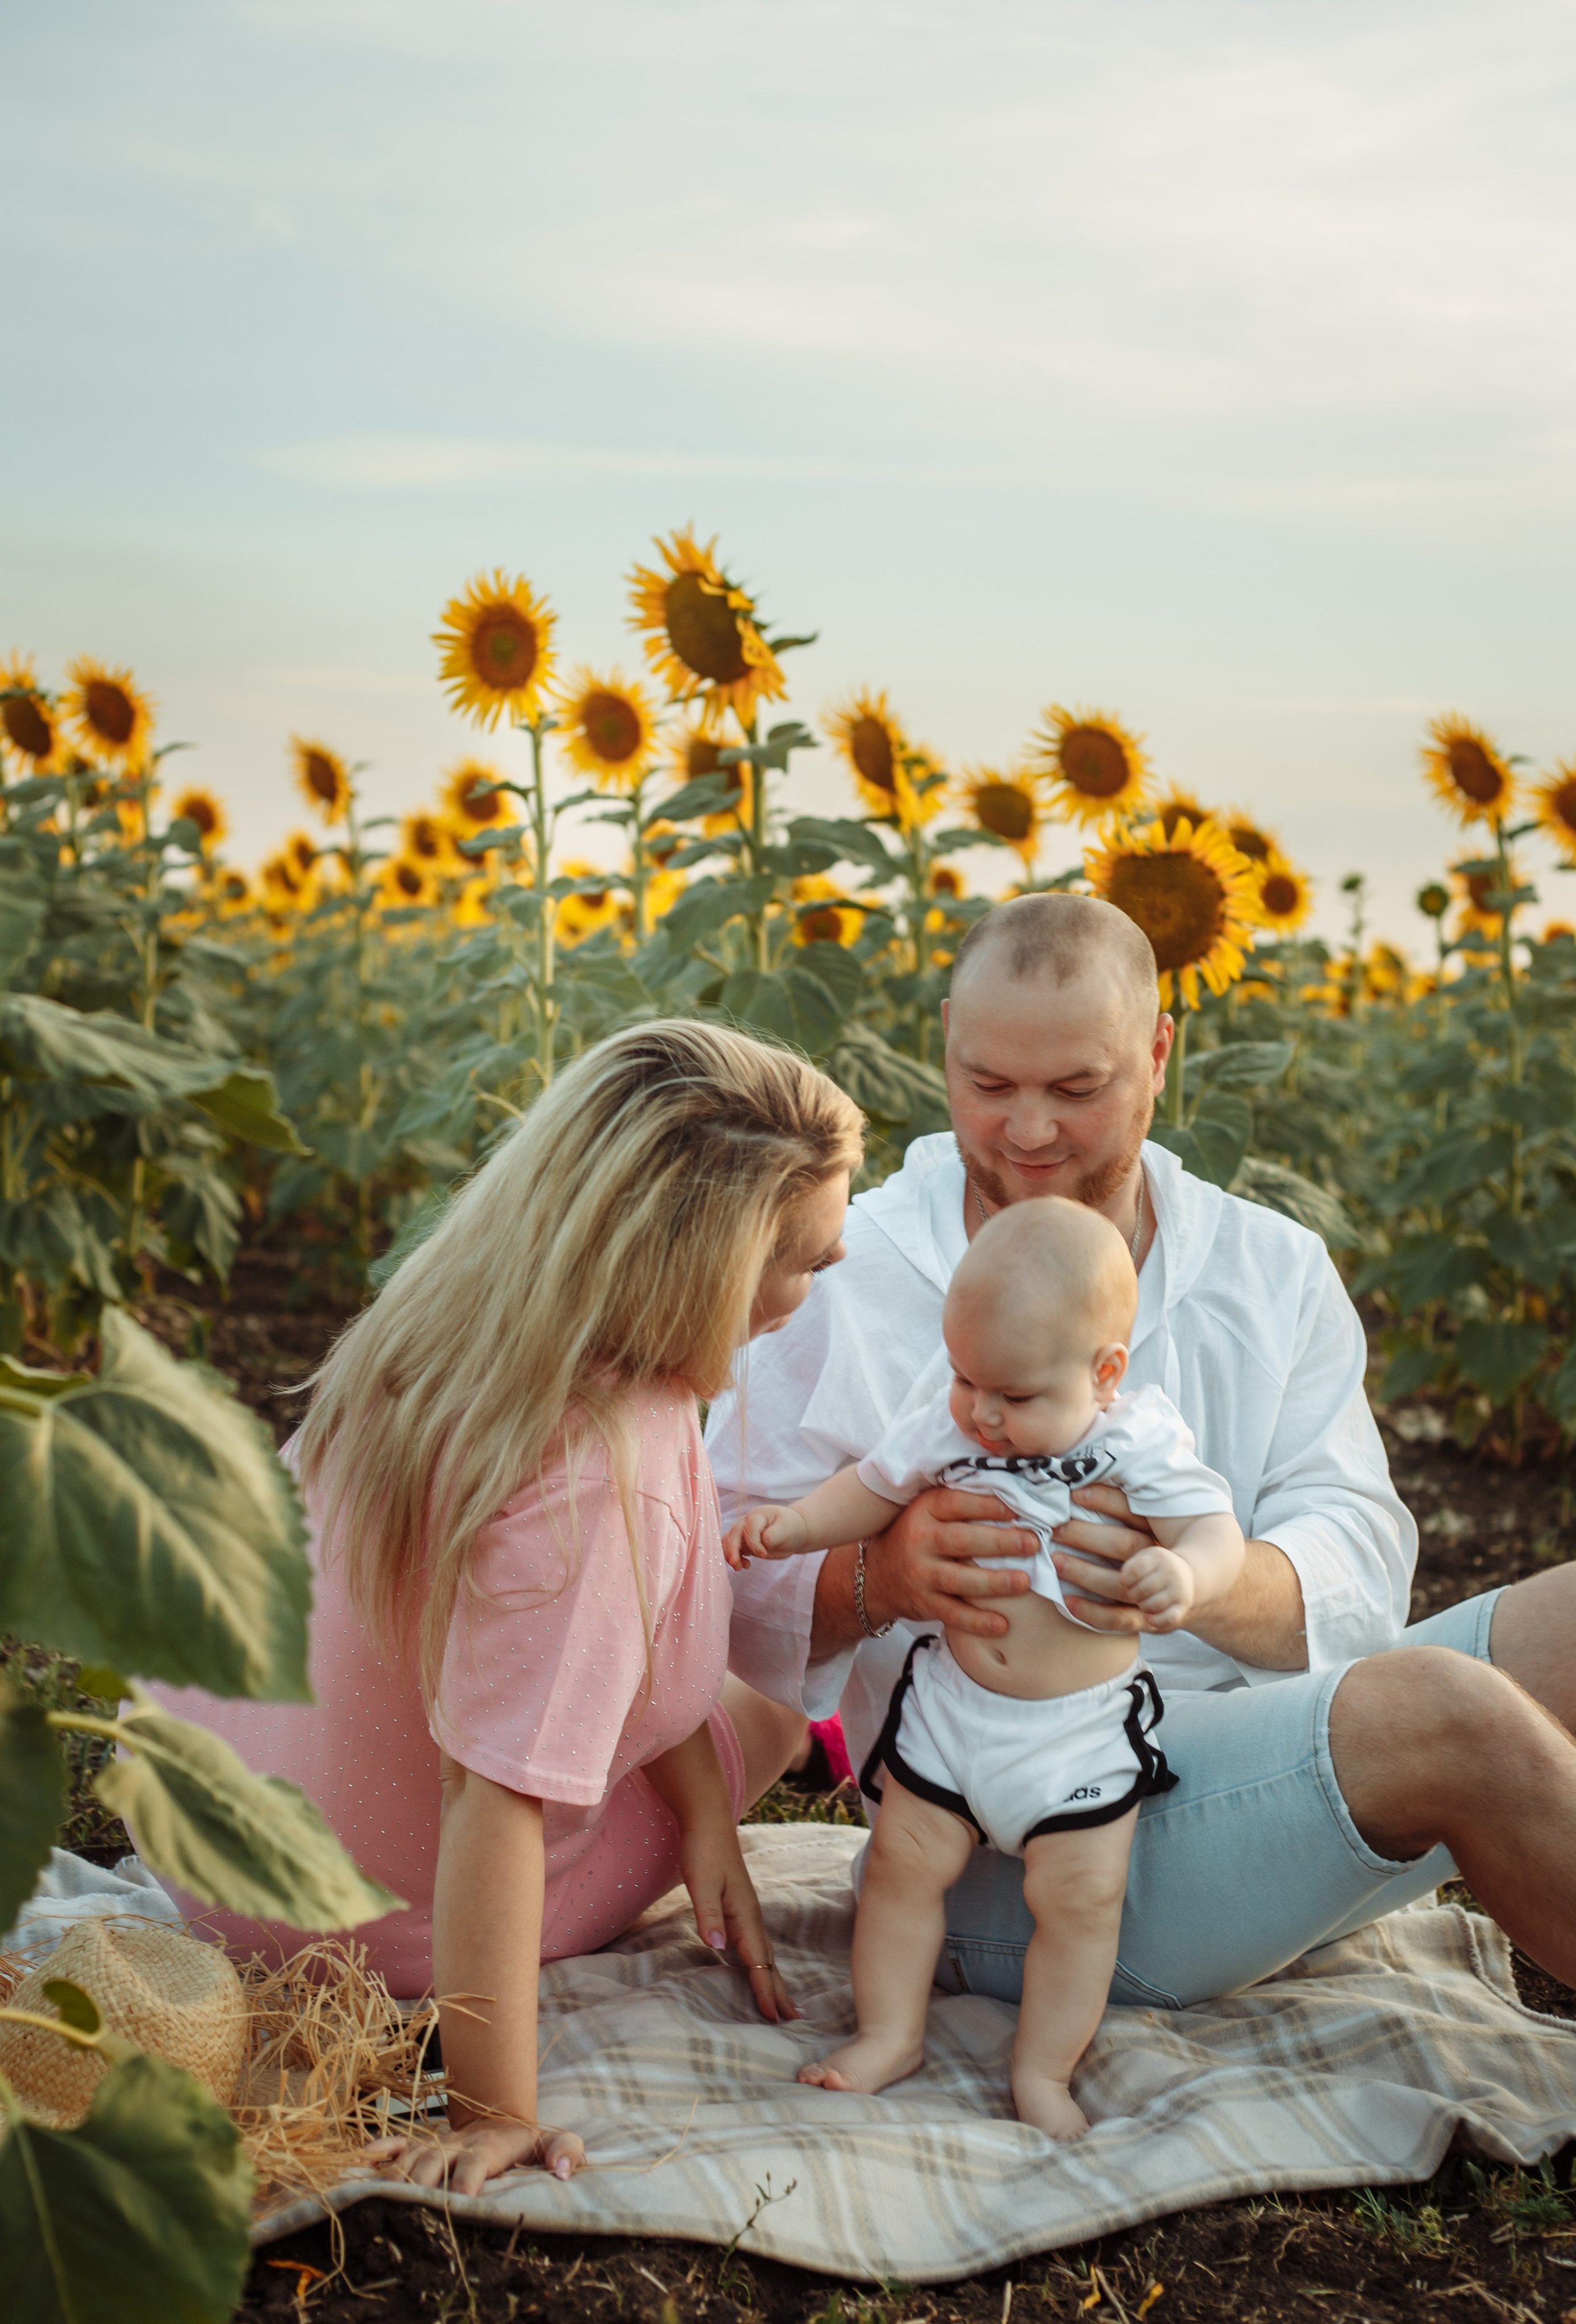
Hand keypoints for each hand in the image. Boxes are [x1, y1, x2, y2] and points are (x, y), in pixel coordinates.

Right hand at [363, 2116, 583, 2194]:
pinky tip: (362, 2162)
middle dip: (422, 2184)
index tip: (459, 2201)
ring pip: (413, 2157)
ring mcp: (439, 2142)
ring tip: (378, 2197)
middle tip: (409, 2207)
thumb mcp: (554, 2141)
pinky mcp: (425, 2143)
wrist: (501, 2117)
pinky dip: (380, 2150)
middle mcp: (459, 2143)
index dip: (467, 2179)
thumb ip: (566, 2150)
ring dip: (396, 2176)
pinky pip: (399, 2143)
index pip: (476, 2163)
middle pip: (435, 2162)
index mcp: (490, 2146)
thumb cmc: (528, 2140)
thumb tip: (563, 2170)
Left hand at [680, 1821, 798, 2023]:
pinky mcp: (738, 1908)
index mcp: (745, 1914)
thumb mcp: (701, 1882)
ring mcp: (746, 1912)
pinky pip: (754, 1944)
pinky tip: (758, 1968)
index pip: (759, 1961)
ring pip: (764, 1953)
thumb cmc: (702, 1851)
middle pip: (769, 1961)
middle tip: (793, 2020)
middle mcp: (750, 1916)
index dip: (765, 1989)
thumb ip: (708, 1914)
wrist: (707, 1821)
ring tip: (782, 2003)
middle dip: (779, 1991)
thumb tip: (718, 1946)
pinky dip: (761, 1963)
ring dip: (773, 1979)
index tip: (775, 2017)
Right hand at [724, 1504, 807, 1569]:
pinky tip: (743, 1566)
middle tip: (737, 1566)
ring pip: (729, 1542)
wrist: (793, 1531)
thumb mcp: (786, 1529)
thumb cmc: (790, 1527)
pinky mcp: (743, 1543)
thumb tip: (763, 1543)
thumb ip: (774, 1535)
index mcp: (758, 1515)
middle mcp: (747, 1521)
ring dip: (730, 1555)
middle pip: (734, 1534)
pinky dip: (733, 1558)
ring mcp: (743, 1532)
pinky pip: (732, 1549)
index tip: (764, 1555)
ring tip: (739, 1567)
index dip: (754, 1544)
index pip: (749, 1529)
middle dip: (733, 1550)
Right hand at [858, 1487, 1035, 1638]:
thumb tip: (1013, 1493)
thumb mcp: (928, 1511)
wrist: (877, 1575)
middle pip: (962, 1540)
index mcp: (923, 1510)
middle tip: (1033, 1543)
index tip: (1016, 1509)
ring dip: (993, 1582)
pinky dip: (977, 1622)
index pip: (956, 1503)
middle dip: (1000, 1542)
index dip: (986, 1505)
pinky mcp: (924, 1603)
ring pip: (959, 1579)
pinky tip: (1002, 1625)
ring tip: (1024, 1581)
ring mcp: (920, 1574)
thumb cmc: (918, 1536)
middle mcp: (919, 1540)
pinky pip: (953, 1614)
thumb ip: (961, 1502)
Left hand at [1052, 1484, 1161, 1635]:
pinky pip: (1121, 1618)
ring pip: (1121, 1583)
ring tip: (1056, 1562)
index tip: (1074, 1494)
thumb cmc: (1154, 1550)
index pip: (1132, 1511)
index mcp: (1158, 1530)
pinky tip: (1068, 1602)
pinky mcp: (1150, 1619)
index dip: (1104, 1500)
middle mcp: (1159, 1559)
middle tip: (1054, 1530)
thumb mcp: (1151, 1522)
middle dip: (1087, 1536)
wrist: (1190, 1593)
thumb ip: (1125, 1505)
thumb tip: (1084, 1476)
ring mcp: (1156, 1590)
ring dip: (1086, 1574)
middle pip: (1125, 1545)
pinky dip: (1094, 1613)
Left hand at [1119, 1544, 1195, 1631]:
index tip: (1126, 1582)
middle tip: (1134, 1593)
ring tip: (1143, 1601)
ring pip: (1152, 1605)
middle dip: (1133, 1594)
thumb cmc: (1154, 1568)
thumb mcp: (1142, 1558)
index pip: (1134, 1571)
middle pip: (1141, 1590)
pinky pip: (1167, 1619)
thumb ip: (1129, 1568)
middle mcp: (1171, 1573)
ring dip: (1142, 1607)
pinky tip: (1148, 1616)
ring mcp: (1178, 1590)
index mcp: (1157, 1558)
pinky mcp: (1182, 1606)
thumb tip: (1122, 1582)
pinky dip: (1155, 1621)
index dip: (1125, 1580)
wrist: (1185, 1575)